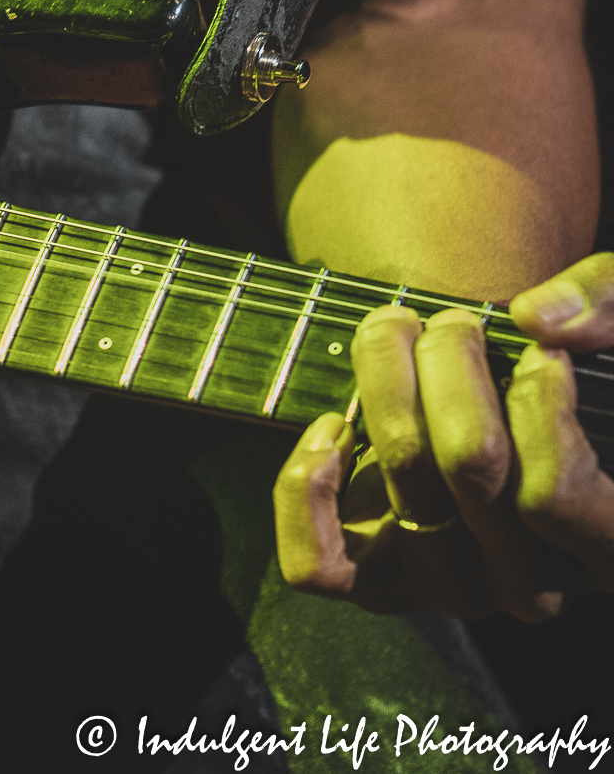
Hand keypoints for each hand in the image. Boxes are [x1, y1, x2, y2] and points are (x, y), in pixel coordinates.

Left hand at [274, 254, 613, 618]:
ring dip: (386, 387)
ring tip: (393, 333)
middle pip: (468, 467)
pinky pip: (317, 564)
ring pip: (401, 490)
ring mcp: (451, 589)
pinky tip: (333, 425)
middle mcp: (530, 585)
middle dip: (451, 364)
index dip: (537, 407)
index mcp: (603, 545)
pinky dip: (307, 489)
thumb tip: (538, 320)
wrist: (497, 414)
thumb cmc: (562, 378)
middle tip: (451, 322)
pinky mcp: (378, 585)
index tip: (536, 351)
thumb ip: (609, 303)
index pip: (551, 496)